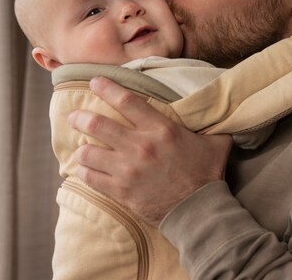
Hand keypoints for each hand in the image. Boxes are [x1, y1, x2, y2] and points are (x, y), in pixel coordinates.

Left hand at [68, 77, 232, 226]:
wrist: (199, 209)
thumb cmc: (207, 172)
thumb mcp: (215, 141)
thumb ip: (209, 125)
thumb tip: (216, 111)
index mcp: (161, 129)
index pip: (127, 101)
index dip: (106, 88)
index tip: (94, 81)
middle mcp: (140, 146)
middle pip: (98, 124)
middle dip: (81, 117)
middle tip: (75, 116)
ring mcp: (127, 170)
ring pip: (88, 152)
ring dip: (82, 148)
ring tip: (82, 147)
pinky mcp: (121, 191)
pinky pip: (90, 177)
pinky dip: (84, 171)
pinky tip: (86, 169)